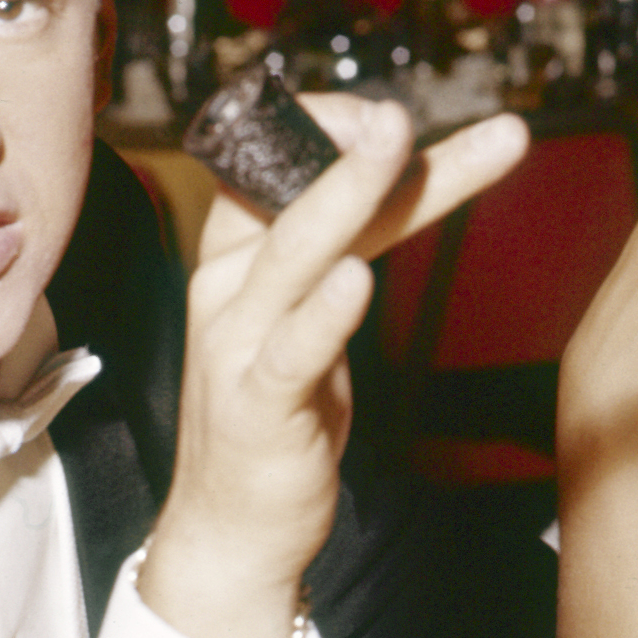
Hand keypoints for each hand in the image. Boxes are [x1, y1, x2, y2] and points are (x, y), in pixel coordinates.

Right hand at [143, 98, 525, 637]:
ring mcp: (234, 343)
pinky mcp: (256, 405)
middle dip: (352, 143)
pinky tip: (356, 281)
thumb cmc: (280, 411)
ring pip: (293, 252)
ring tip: (396, 144)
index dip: (340, 131)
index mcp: (234, 254)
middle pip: (294, 194)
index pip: (282, 167)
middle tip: (404, 108)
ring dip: (347, 192)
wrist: (232, 529)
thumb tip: (412, 171)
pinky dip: (324, 313)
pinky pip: (291, 350)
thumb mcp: (316, 315)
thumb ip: (353, 246)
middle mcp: (225, 285)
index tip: (399, 119)